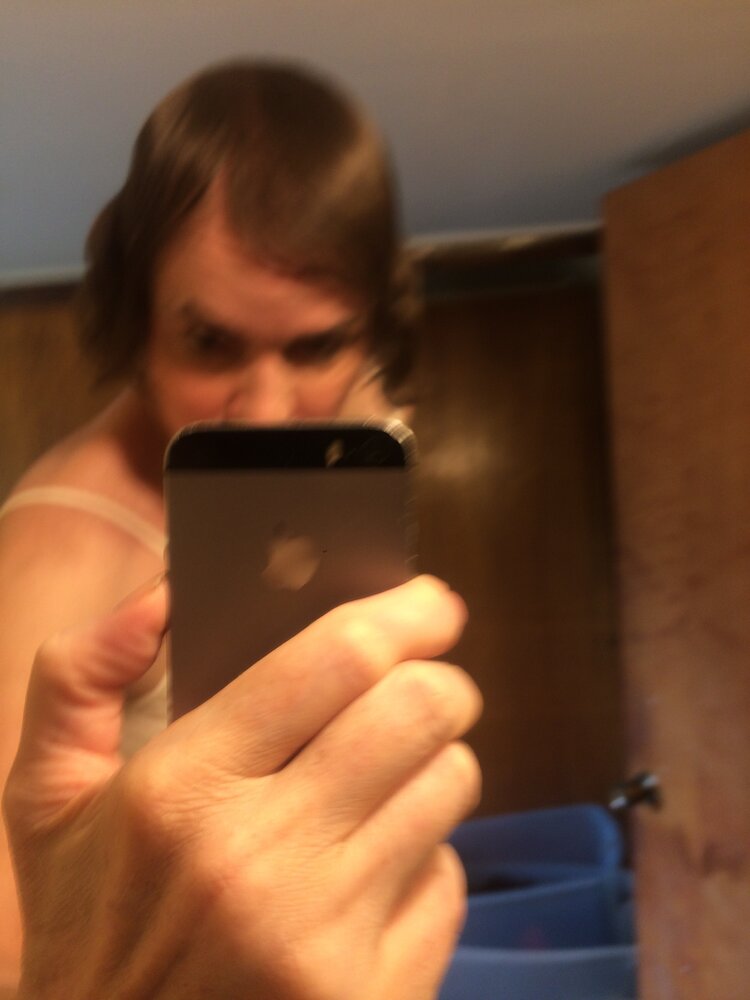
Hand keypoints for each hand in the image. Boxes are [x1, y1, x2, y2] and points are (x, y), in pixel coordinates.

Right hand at [4, 576, 480, 999]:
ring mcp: (326, 938)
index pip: (336, 660)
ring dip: (432, 766)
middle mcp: (262, 861)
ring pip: (449, 786)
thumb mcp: (46, 799)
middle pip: (419, 713)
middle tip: (425, 685)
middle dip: (439, 682)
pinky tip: (372, 872)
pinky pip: (448, 880)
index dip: (403, 614)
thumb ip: (80, 676)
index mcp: (181, 792)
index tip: (428, 602)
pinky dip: (424, 858)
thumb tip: (163, 596)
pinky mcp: (375, 996)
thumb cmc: (90, 927)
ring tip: (387, 779)